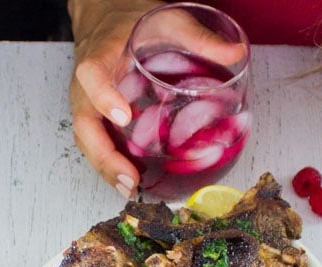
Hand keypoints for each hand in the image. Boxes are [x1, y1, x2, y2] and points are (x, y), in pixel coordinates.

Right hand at [68, 0, 246, 195]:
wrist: (109, 23)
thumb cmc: (133, 25)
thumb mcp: (167, 22)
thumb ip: (198, 37)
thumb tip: (236, 53)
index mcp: (100, 58)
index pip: (92, 77)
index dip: (103, 98)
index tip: (123, 116)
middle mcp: (87, 88)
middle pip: (84, 125)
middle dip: (104, 156)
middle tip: (130, 177)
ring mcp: (89, 108)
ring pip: (88, 142)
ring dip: (107, 169)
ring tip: (131, 189)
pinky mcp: (97, 123)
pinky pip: (97, 147)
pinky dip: (111, 167)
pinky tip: (132, 184)